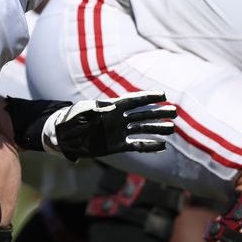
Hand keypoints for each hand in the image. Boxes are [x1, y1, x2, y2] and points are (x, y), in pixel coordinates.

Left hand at [45, 90, 176, 159]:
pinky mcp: (118, 145)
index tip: (163, 96)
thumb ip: (95, 107)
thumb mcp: (82, 110)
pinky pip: (137, 145)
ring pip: (143, 129)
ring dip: (157, 129)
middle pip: (143, 114)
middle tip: (175, 112)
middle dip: (159, 113)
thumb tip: (109, 107)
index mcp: (113, 107)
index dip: (148, 97)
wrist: (67, 136)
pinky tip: (162, 146)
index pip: (134, 100)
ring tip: (172, 128)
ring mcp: (120, 131)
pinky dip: (149, 145)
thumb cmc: (73, 119)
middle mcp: (119, 118)